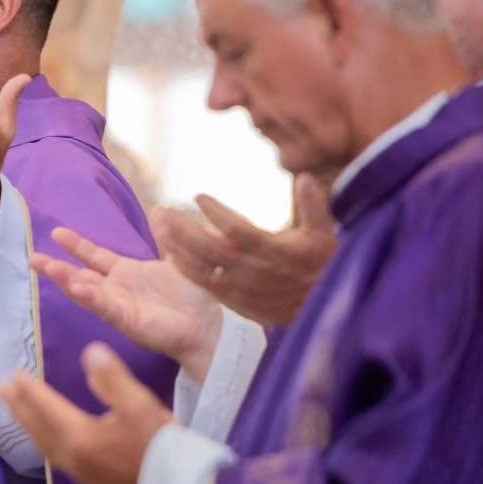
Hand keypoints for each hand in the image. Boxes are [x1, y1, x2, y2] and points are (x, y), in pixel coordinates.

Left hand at [0, 343, 173, 483]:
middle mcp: (74, 458)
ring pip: (46, 445)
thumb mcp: (141, 406)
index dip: (30, 390)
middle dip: (20, 408)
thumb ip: (112, 379)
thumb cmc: (163, 447)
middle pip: (38, 428)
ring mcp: (83, 474)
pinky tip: (51, 440)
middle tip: (1, 390)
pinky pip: (57, 456)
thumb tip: (90, 353)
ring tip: (18, 411)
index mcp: (80, 438)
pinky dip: (45, 441)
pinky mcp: (94, 483)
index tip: (14, 374)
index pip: (47, 408)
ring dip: (30, 425)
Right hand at [30, 226, 221, 381]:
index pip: (95, 256)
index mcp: (128, 273)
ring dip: (65, 279)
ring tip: (45, 267)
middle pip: (80, 275)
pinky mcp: (128, 320)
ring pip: (86, 291)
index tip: (56, 232)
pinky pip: (104, 306)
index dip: (76, 245)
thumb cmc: (197, 295)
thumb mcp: (179, 257)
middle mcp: (119, 289)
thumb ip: (167, 236)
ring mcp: (120, 306)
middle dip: (55, 267)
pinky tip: (75, 286)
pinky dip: (89, 297)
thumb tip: (159, 210)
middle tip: (31, 258)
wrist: (213, 323)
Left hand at [155, 175, 335, 327]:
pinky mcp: (234, 300)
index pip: (238, 229)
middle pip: (210, 248)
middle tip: (162, 210)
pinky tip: (170, 254)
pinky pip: (204, 284)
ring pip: (202, 267)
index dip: (218, 213)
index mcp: (272, 250)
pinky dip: (186, 269)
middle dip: (184, 229)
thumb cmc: (320, 263)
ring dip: (178, 247)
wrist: (320, 307)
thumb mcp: (323, 232)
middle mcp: (252, 269)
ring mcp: (240, 287)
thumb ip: (313, 205)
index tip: (199, 197)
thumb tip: (305, 176)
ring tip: (159, 227)